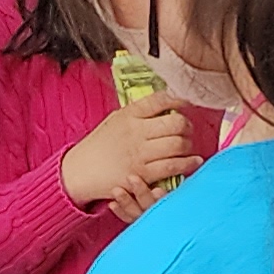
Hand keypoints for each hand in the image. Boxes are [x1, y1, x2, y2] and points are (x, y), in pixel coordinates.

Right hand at [61, 100, 208, 216]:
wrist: (80, 171)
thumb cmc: (99, 146)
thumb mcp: (115, 120)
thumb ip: (138, 113)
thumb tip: (166, 104)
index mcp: (129, 115)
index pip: (160, 100)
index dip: (178, 99)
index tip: (186, 104)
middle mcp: (136, 132)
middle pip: (176, 123)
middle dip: (187, 126)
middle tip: (187, 130)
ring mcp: (140, 154)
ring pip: (178, 144)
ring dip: (189, 145)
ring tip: (188, 146)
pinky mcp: (142, 174)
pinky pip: (173, 167)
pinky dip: (188, 164)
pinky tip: (193, 162)